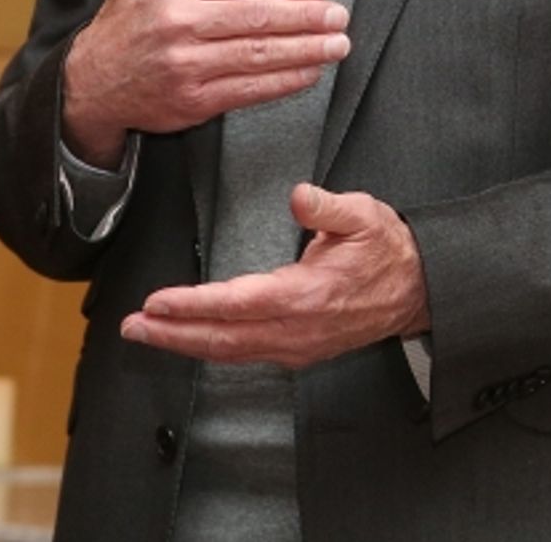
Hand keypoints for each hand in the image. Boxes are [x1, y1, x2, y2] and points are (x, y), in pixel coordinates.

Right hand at [63, 0, 349, 166]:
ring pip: (258, 54)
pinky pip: (248, 90)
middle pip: (256, 16)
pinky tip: (309, 72)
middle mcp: (178, 23)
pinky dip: (284, 82)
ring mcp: (186, 65)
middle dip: (305, 16)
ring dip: (305, 49)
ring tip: (336, 43)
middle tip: (338, 14)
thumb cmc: (126, 20)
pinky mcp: (193, 102)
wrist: (91, 84)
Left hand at [120, 184, 429, 367]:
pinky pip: (245, 354)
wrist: (418, 289)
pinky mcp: (298, 351)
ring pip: (229, 352)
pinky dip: (212, 348)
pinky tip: (192, 340)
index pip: (236, 303)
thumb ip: (327, 207)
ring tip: (147, 333)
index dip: (193, 305)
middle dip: (172, 334)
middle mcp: (296, 329)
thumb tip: (299, 196)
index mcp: (306, 295)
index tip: (158, 301)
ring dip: (185, 344)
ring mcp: (296, 346)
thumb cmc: (387, 250)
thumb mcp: (363, 214)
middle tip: (132, 326)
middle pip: (222, 339)